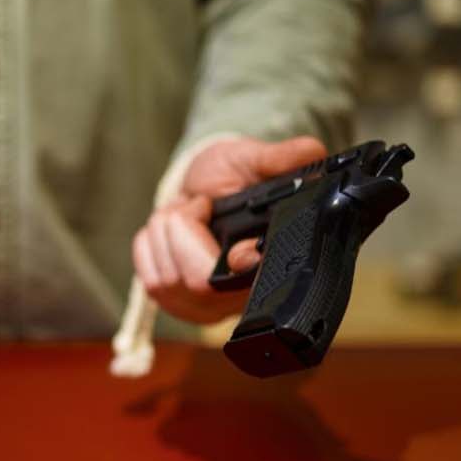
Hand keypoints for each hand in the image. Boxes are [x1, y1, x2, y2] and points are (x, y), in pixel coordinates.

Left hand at [132, 135, 326, 323]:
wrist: (205, 185)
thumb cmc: (235, 175)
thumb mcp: (258, 158)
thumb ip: (284, 158)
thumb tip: (314, 153)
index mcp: (267, 266)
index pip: (253, 281)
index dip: (241, 265)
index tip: (242, 248)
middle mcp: (238, 296)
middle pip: (197, 280)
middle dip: (186, 229)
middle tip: (201, 204)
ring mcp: (204, 307)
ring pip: (166, 279)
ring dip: (166, 232)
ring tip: (188, 214)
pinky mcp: (173, 305)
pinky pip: (147, 277)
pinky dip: (150, 245)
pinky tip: (170, 233)